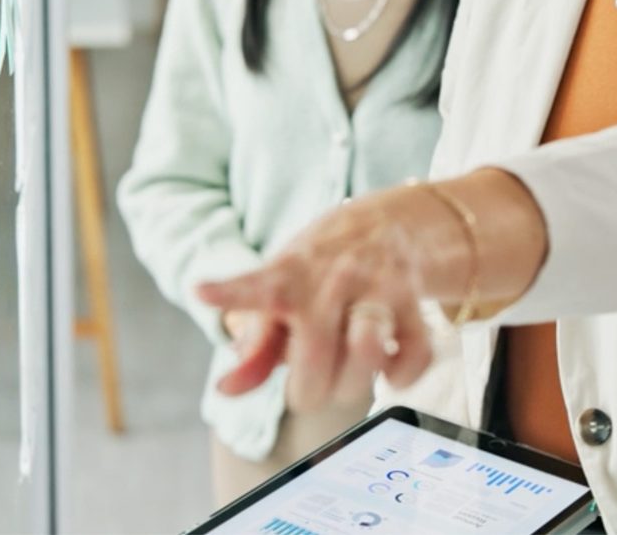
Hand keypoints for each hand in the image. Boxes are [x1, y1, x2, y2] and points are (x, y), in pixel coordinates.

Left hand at [197, 192, 436, 412]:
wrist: (385, 225)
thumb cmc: (319, 270)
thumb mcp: (280, 293)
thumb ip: (254, 347)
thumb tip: (226, 390)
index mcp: (289, 276)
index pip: (257, 286)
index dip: (230, 292)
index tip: (202, 290)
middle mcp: (332, 280)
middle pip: (315, 356)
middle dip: (308, 391)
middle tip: (309, 383)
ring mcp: (376, 289)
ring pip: (368, 350)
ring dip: (355, 381)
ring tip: (347, 377)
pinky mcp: (412, 304)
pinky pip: (414, 356)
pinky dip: (402, 376)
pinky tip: (387, 369)